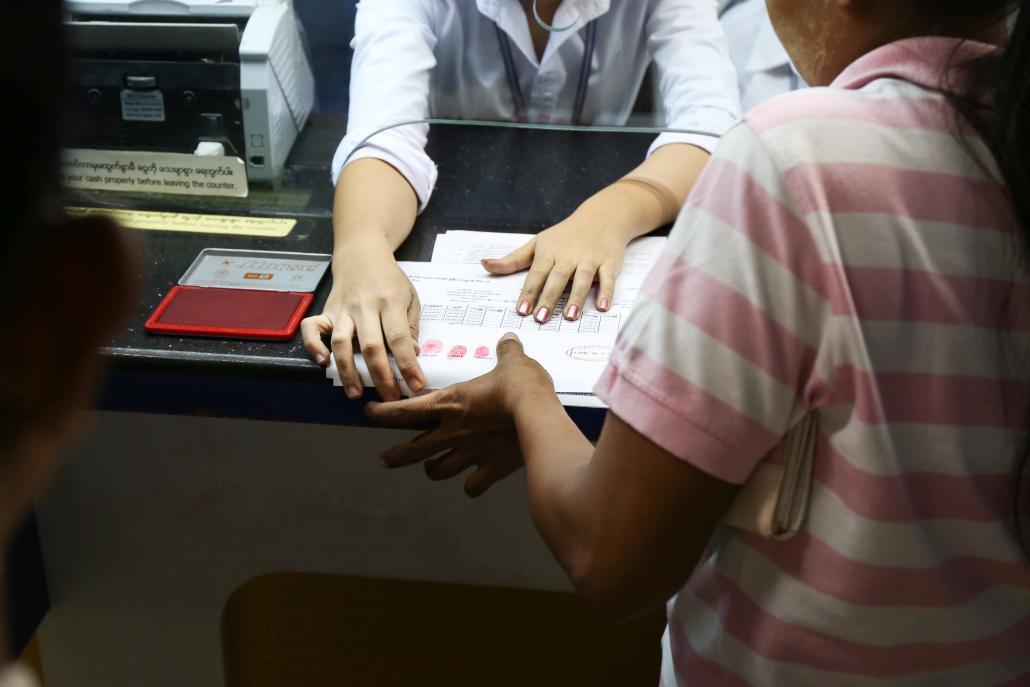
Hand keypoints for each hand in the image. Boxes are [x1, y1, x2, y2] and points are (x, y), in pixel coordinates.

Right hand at [301, 240, 423, 400]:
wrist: (361, 253)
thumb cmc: (389, 279)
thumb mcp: (410, 296)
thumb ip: (410, 325)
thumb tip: (412, 353)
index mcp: (390, 302)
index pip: (399, 338)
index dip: (408, 364)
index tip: (416, 385)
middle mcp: (365, 306)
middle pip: (371, 345)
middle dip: (381, 376)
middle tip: (390, 399)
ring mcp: (343, 309)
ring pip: (341, 342)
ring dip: (348, 370)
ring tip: (356, 392)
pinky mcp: (326, 310)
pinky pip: (311, 328)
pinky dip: (313, 345)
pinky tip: (322, 362)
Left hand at [366, 333, 554, 495]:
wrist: (537, 417)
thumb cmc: (521, 387)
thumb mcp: (513, 362)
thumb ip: (506, 351)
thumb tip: (508, 340)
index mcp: (450, 403)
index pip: (405, 410)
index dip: (383, 412)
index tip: (371, 411)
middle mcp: (453, 432)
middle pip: (412, 451)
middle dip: (395, 457)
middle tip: (385, 459)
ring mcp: (470, 454)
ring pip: (438, 471)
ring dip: (433, 470)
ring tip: (433, 468)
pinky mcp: (491, 470)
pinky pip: (472, 486)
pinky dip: (471, 485)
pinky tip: (473, 483)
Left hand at [482, 211, 635, 322]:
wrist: (602, 217)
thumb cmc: (565, 235)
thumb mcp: (537, 243)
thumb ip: (512, 260)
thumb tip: (484, 265)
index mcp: (549, 252)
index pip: (536, 274)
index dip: (529, 292)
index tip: (522, 310)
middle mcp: (568, 256)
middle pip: (558, 278)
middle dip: (549, 297)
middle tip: (541, 318)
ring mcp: (590, 258)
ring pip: (583, 279)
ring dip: (577, 297)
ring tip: (569, 316)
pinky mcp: (609, 261)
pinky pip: (608, 278)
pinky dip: (607, 291)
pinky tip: (603, 307)